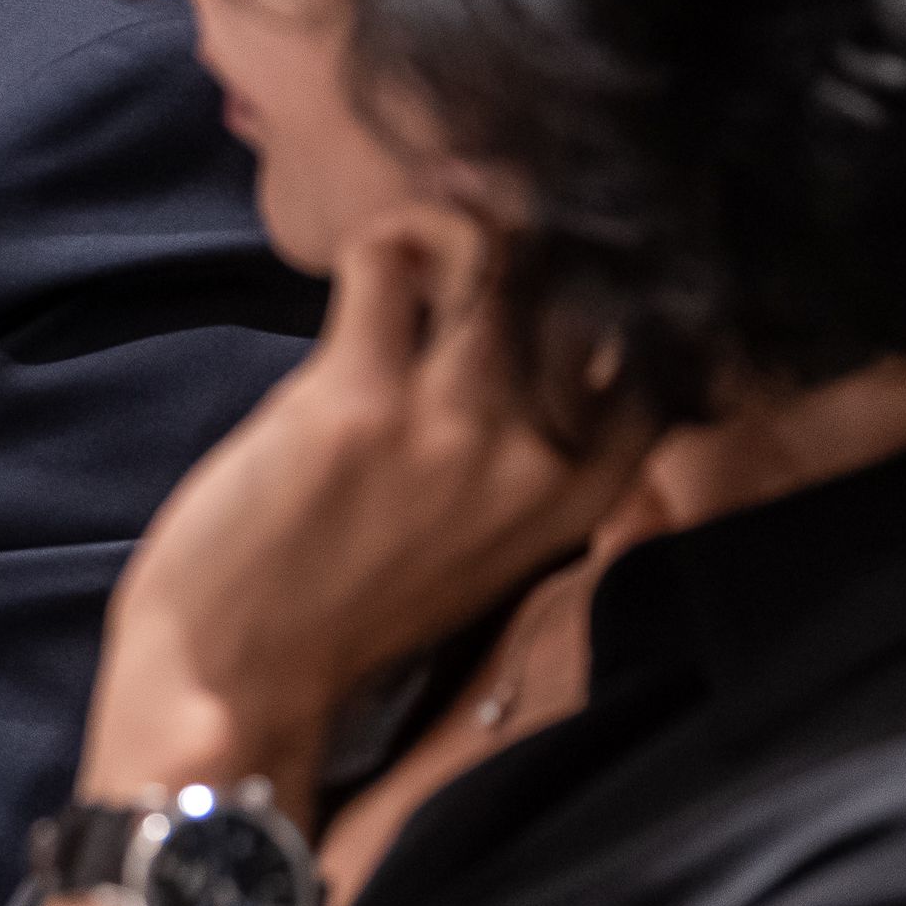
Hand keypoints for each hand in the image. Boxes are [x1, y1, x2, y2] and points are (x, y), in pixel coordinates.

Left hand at [81, 205, 651, 807]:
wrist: (244, 674)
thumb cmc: (359, 602)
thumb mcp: (495, 541)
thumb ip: (538, 454)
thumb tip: (556, 335)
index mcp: (584, 496)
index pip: (660, 354)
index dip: (620, 290)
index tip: (568, 270)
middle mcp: (536, 454)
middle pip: (576, 282)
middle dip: (530, 242)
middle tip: (474, 240)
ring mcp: (452, 423)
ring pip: (495, 256)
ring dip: (452, 231)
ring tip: (419, 251)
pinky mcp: (357, 399)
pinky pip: (390, 256)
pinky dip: (380, 238)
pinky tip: (364, 265)